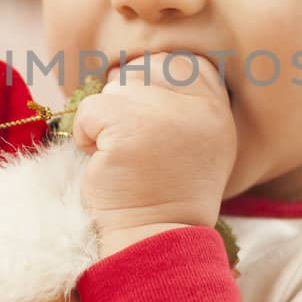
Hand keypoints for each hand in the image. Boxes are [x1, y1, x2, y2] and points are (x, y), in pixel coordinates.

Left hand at [71, 51, 236, 255]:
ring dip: (105, 122)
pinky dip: (85, 136)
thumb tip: (128, 69)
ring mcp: (163, 113)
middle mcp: (197, 106)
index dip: (151, 86)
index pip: (176, 62)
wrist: (152, 238)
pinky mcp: (128, 126)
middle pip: (141, 70)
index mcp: (215, 108)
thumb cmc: (163, 192)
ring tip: (124, 158)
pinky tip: (105, 162)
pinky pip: (89, 109)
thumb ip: (176, 101)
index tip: (148, 127)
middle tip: (136, 147)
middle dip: (126, 104)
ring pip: (113, 88)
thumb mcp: (192, 141)